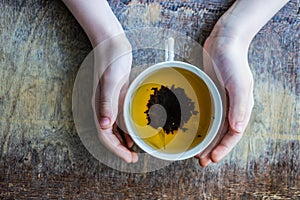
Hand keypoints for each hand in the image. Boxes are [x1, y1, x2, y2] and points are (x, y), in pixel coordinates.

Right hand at [94, 35, 137, 162]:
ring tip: (134, 150)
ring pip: (114, 129)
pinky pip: (119, 118)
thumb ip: (106, 102)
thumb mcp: (111, 80)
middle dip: (120, 149)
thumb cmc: (112, 59)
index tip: (128, 158)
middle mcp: (103, 107)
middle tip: (133, 158)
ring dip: (123, 141)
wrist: (111, 43)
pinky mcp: (116, 96)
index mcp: (99, 106)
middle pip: (109, 135)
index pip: (105, 136)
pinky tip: (132, 132)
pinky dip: (125, 128)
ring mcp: (109, 102)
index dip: (116, 150)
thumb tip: (104, 126)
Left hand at [196, 33, 253, 166]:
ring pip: (212, 127)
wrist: (224, 41)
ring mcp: (219, 101)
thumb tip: (237, 128)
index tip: (213, 159)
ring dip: (205, 141)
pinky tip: (191, 130)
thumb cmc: (233, 61)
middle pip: (222, 134)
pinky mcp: (209, 94)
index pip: (233, 135)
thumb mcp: (239, 83)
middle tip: (201, 161)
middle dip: (212, 149)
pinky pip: (205, 114)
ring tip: (196, 153)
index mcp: (240, 108)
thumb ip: (239, 105)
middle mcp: (230, 108)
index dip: (224, 148)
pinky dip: (199, 125)